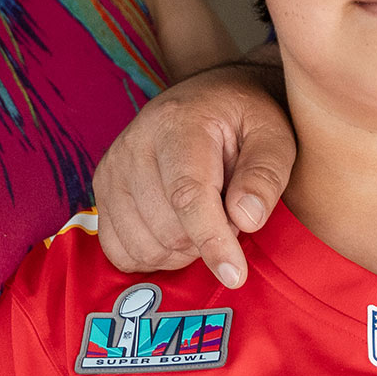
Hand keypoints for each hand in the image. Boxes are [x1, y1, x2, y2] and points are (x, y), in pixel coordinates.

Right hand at [91, 61, 295, 286]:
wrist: (207, 100)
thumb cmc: (245, 121)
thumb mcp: (275, 136)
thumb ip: (266, 174)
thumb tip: (247, 218)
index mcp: (178, 125)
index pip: (188, 195)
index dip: (212, 241)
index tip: (235, 275)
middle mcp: (134, 145)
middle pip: (169, 230)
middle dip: (209, 239)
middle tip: (229, 209)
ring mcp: (111, 169)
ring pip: (145, 247)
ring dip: (183, 250)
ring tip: (205, 215)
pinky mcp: (101, 191)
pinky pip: (120, 251)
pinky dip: (153, 255)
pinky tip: (176, 231)